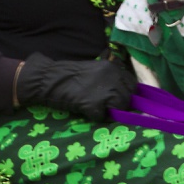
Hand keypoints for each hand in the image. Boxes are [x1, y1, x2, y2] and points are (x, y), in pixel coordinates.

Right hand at [16, 53, 136, 120]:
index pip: (132, 84)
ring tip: (96, 108)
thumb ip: (110, 77)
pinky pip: (102, 116)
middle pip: (128, 97)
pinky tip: (87, 110)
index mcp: (113, 67)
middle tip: (107, 106)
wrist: (50, 78)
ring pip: (119, 108)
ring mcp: (105, 92)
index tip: (119, 98)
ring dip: (110, 111)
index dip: (127, 93)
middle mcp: (113, 78)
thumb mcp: (96, 69)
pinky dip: (95, 116)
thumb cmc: (70, 74)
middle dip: (121, 104)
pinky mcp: (94, 105)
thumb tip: (125, 91)